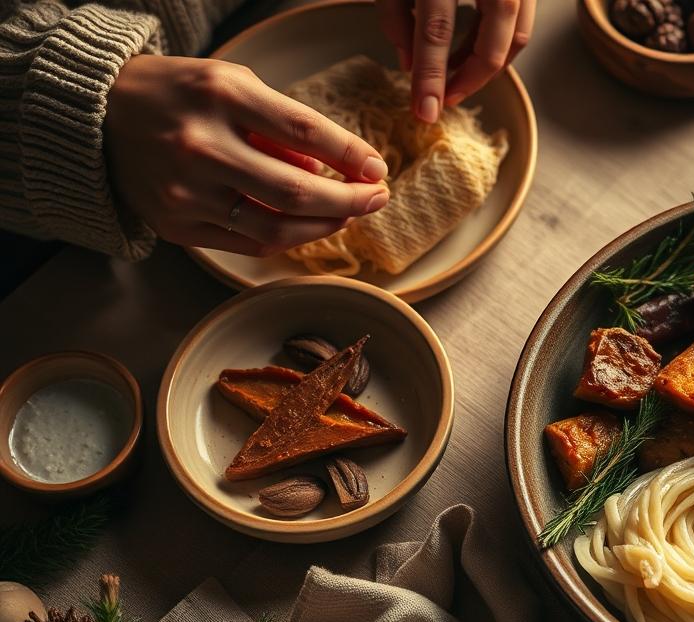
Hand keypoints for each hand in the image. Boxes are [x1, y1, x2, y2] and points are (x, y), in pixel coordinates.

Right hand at [105, 56, 389, 256]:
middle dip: (350, 200)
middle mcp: (201, 146)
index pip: (306, 132)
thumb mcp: (231, 85)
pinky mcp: (177, 225)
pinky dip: (288, 238)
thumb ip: (281, 126)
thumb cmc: (177, 94)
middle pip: (298, 190)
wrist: (93, 117)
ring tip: (347, 215)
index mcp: (220, 96)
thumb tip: (330, 170)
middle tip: (377, 199)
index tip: (379, 169)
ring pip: (277, 228)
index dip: (352, 155)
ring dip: (325, 227)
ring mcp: (186, 191)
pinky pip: (248, 243)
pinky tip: (308, 226)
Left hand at [376, 0, 534, 122]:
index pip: (436, 31)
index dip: (430, 76)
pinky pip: (522, 22)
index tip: (424, 111)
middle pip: (493, 44)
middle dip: (471, 79)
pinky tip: (473, 50)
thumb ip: (396, 16)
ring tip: (456, 73)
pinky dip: (500, 43)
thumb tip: (409, 64)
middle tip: (445, 99)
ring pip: (517, 37)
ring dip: (488, 64)